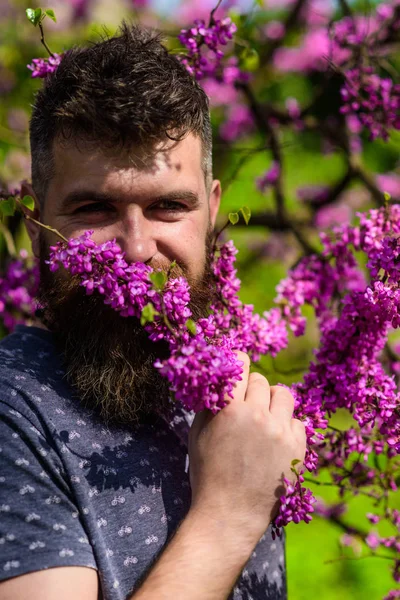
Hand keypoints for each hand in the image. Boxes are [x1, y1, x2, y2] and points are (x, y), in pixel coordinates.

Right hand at [188, 351, 305, 543]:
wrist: (229, 514)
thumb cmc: (208, 474)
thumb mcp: (197, 435)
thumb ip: (210, 405)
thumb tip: (220, 382)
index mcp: (230, 409)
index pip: (240, 364)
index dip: (238, 361)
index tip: (237, 365)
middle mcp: (258, 415)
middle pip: (262, 381)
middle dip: (252, 388)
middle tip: (246, 404)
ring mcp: (280, 432)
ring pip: (284, 395)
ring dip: (273, 402)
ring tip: (265, 418)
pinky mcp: (298, 448)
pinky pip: (298, 421)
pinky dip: (287, 425)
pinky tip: (276, 439)